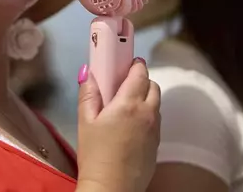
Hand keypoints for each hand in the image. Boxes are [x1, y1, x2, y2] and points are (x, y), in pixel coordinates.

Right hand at [76, 58, 160, 191]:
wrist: (111, 189)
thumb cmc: (95, 155)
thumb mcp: (85, 122)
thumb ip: (88, 94)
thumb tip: (88, 72)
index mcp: (129, 104)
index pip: (140, 73)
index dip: (135, 65)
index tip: (126, 63)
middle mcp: (148, 113)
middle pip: (153, 85)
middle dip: (141, 81)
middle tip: (124, 85)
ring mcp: (155, 130)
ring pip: (156, 104)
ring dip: (145, 98)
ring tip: (126, 107)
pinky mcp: (157, 145)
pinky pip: (156, 122)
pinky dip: (147, 116)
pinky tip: (130, 127)